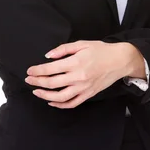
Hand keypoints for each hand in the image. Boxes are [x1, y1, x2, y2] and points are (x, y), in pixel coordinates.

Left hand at [24, 40, 141, 108]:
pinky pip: (72, 103)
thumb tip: (48, 55)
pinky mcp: (88, 94)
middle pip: (52, 83)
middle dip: (37, 82)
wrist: (120, 60)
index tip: (29, 70)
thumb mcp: (82, 44)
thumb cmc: (101, 50)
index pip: (51, 69)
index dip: (37, 71)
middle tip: (29, 79)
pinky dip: (60, 105)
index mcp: (76, 62)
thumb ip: (63, 49)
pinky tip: (52, 101)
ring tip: (36, 91)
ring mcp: (83, 88)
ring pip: (60, 97)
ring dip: (45, 95)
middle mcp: (78, 77)